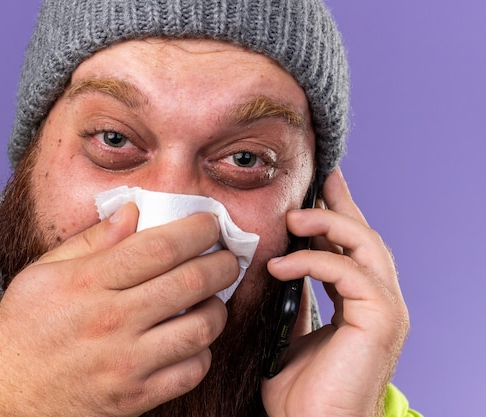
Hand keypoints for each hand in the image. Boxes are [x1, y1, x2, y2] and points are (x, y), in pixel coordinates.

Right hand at [0, 204, 238, 416]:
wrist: (0, 397)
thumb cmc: (22, 330)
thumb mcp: (42, 273)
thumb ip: (91, 240)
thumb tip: (133, 211)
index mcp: (89, 282)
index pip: (161, 246)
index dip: (198, 229)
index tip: (211, 223)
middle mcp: (112, 320)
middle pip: (192, 281)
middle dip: (223, 263)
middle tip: (228, 257)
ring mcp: (126, 363)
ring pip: (202, 328)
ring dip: (218, 307)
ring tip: (212, 298)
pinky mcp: (135, 398)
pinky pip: (192, 371)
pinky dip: (202, 351)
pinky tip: (192, 339)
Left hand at [261, 168, 409, 416]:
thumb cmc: (301, 392)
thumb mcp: (291, 334)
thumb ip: (294, 300)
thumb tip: (278, 267)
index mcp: (360, 303)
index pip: (351, 248)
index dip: (336, 215)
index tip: (316, 189)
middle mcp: (379, 301)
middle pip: (365, 237)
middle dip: (339, 206)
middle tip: (315, 182)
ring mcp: (386, 309)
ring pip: (365, 245)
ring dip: (328, 224)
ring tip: (293, 217)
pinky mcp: (381, 319)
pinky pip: (349, 272)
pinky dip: (313, 262)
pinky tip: (280, 265)